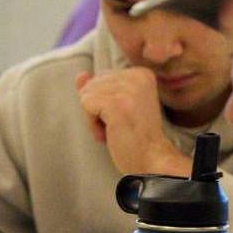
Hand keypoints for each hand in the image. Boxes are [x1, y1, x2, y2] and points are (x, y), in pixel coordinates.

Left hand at [75, 69, 190, 175]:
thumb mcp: (116, 105)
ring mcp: (127, 89)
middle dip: (97, 109)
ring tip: (116, 128)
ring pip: (85, 95)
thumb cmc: (134, 136)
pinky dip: (92, 124)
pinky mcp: (115, 103)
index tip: (123, 116)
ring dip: (94, 118)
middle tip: (119, 124)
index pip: (100, 78)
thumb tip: (80, 75)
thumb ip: (98, 87)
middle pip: (91, 85)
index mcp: (140, 74)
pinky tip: (110, 133)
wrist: (151, 158)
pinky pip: (85, 106)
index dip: (104, 102)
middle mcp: (136, 76)